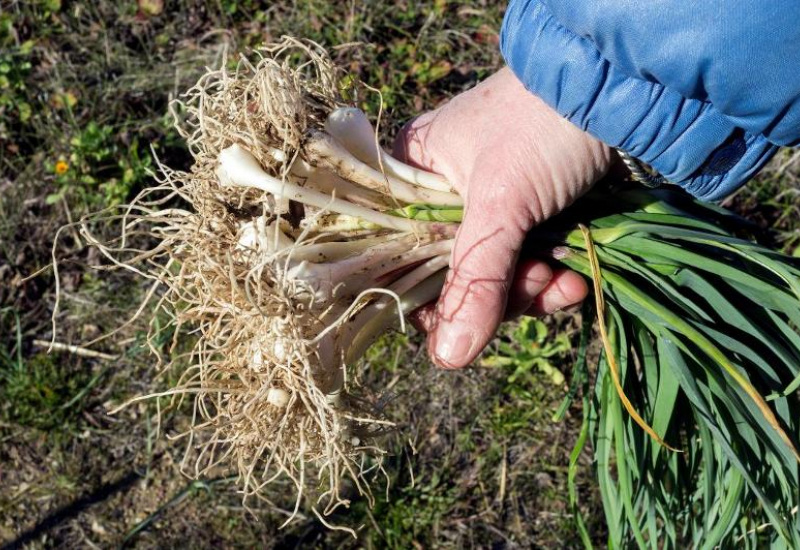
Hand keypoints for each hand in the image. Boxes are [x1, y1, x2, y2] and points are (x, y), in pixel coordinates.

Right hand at [393, 68, 612, 368]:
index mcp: (416, 174)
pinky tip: (577, 279)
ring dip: (531, 289)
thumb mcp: (502, 201)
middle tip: (531, 281)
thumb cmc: (543, 125)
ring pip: (495, 278)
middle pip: (452, 274)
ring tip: (561, 277)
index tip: (458, 321)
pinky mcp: (537, 219)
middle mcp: (447, 194)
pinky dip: (553, 281)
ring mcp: (495, 208)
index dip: (425, 294)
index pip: (401, 253)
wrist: (627, 90)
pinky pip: (531, 268)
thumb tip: (446, 358)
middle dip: (495, 291)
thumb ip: (475, 279)